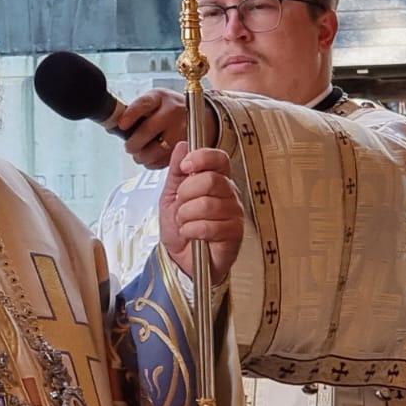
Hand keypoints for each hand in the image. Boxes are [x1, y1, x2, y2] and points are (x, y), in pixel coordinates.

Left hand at [115, 89, 219, 169]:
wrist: (199, 115)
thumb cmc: (170, 109)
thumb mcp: (153, 102)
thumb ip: (133, 112)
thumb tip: (112, 127)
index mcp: (160, 97)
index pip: (143, 104)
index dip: (130, 115)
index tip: (121, 125)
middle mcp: (173, 111)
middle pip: (147, 131)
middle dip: (132, 144)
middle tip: (129, 147)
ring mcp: (181, 129)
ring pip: (155, 150)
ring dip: (142, 156)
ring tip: (139, 154)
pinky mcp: (186, 147)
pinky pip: (164, 160)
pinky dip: (153, 163)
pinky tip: (151, 158)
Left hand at [158, 143, 243, 282]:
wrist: (182, 259)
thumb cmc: (181, 227)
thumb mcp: (171, 196)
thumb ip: (176, 171)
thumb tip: (182, 146)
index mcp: (216, 180)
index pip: (219, 158)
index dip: (201, 158)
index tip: (185, 167)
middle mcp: (229, 194)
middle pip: (210, 180)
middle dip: (186, 194)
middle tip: (180, 206)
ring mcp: (234, 213)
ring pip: (207, 204)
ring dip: (186, 216)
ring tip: (184, 223)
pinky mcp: (234, 233)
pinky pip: (209, 226)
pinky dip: (192, 231)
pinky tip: (191, 234)